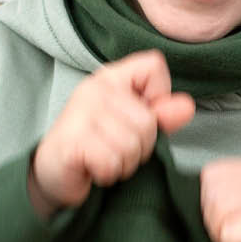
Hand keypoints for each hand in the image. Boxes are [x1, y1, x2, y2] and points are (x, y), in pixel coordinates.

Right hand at [28, 50, 194, 217]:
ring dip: (124, 164)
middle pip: (149, 121)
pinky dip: (108, 174)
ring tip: (104, 160)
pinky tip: (93, 169)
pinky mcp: (72, 140)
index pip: (154, 67)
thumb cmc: (96, 148)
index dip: (159, 98)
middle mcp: (95, 88)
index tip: (138, 118)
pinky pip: (112, 162)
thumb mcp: (133, 129)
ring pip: (132, 145)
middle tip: (115, 150)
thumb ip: (161, 117)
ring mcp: (81, 112)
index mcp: (112, 78)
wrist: (53, 175)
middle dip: (140, 148)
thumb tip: (187, 107)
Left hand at [200, 157, 240, 241]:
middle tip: (240, 234)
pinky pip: (228, 236)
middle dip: (216, 221)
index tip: (234, 217)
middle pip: (213, 196)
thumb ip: (223, 186)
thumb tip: (197, 185)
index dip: (211, 203)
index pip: (211, 176)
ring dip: (224, 237)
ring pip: (218, 216)